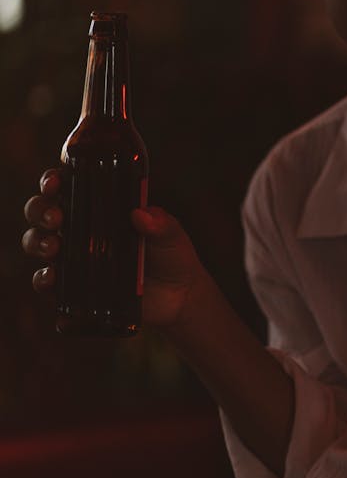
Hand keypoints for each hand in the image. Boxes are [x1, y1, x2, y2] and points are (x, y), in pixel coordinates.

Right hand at [22, 168, 208, 331]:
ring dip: (38, 241)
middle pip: (42, 211)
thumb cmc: (171, 256)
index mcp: (99, 207)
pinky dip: (43, 280)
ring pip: (38, 242)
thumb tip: (141, 214)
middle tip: (56, 217)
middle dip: (41, 210)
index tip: (56, 181)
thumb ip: (161, 224)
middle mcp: (79, 228)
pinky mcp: (73, 288)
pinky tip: (52, 278)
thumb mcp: (172, 235)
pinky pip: (47, 283)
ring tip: (54, 246)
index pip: (66, 186)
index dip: (52, 180)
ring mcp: (74, 258)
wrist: (178, 297)